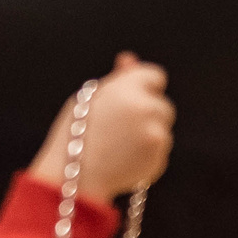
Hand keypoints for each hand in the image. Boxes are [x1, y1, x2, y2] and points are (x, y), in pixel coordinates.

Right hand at [28, 53, 173, 201]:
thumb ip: (116, 81)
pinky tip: (123, 157)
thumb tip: (130, 60)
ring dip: (148, 132)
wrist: (74, 177)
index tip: (131, 94)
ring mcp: (157, 136)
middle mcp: (147, 110)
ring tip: (118, 144)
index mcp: (129, 89)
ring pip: (162, 128)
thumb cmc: (75, 134)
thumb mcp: (89, 99)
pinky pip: (160, 150)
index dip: (143, 85)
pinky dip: (147, 152)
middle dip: (148, 111)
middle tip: (121, 124)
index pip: (155, 75)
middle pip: (163, 104)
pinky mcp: (160, 159)